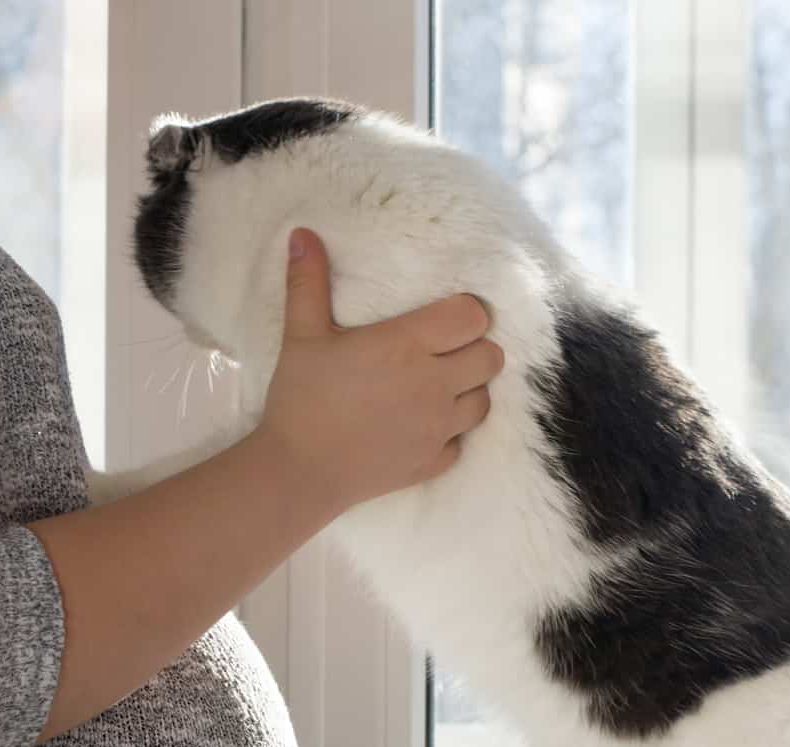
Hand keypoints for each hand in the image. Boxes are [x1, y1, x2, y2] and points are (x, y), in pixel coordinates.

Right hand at [254, 227, 503, 511]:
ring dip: (466, 390)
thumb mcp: (301, 336)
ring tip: (434, 387)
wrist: (297, 471)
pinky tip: (420, 426)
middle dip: (473, 349)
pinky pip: (462, 442)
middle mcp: (434, 384)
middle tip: (441, 352)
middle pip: (491, 356)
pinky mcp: (434, 461)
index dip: (465, 314)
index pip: (473, 317)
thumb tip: (302, 234)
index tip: (442, 318)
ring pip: (484, 400)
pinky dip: (448, 433)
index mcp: (407, 345)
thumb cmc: (300, 399)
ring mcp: (438, 427)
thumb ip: (308, 282)